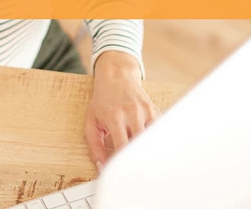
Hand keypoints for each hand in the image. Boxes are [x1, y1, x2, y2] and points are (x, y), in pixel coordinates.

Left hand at [84, 51, 160, 170]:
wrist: (116, 75)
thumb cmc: (102, 101)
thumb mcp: (91, 122)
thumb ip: (94, 147)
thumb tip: (101, 167)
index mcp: (115, 117)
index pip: (123, 147)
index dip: (123, 165)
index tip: (121, 176)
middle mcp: (132, 113)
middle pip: (141, 143)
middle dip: (138, 161)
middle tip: (136, 175)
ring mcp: (146, 110)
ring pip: (153, 138)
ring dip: (149, 152)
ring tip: (146, 165)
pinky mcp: (155, 110)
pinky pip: (159, 130)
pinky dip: (156, 141)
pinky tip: (153, 150)